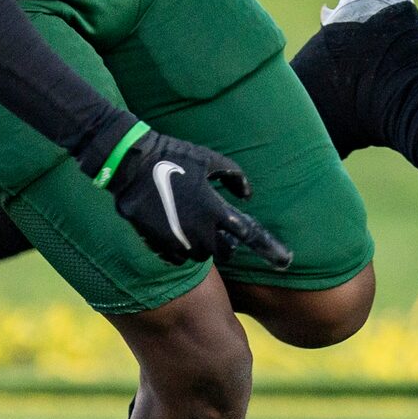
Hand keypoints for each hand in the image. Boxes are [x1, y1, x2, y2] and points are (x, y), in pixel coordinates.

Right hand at [83, 121, 294, 271]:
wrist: (131, 165)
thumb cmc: (174, 157)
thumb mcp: (210, 159)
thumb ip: (234, 177)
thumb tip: (246, 195)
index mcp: (214, 209)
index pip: (248, 235)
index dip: (269, 249)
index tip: (285, 262)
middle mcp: (198, 230)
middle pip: (223, 252)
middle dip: (227, 245)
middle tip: (223, 233)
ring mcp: (177, 240)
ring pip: (200, 256)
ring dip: (204, 246)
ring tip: (198, 227)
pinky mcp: (157, 244)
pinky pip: (177, 257)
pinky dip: (182, 249)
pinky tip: (178, 231)